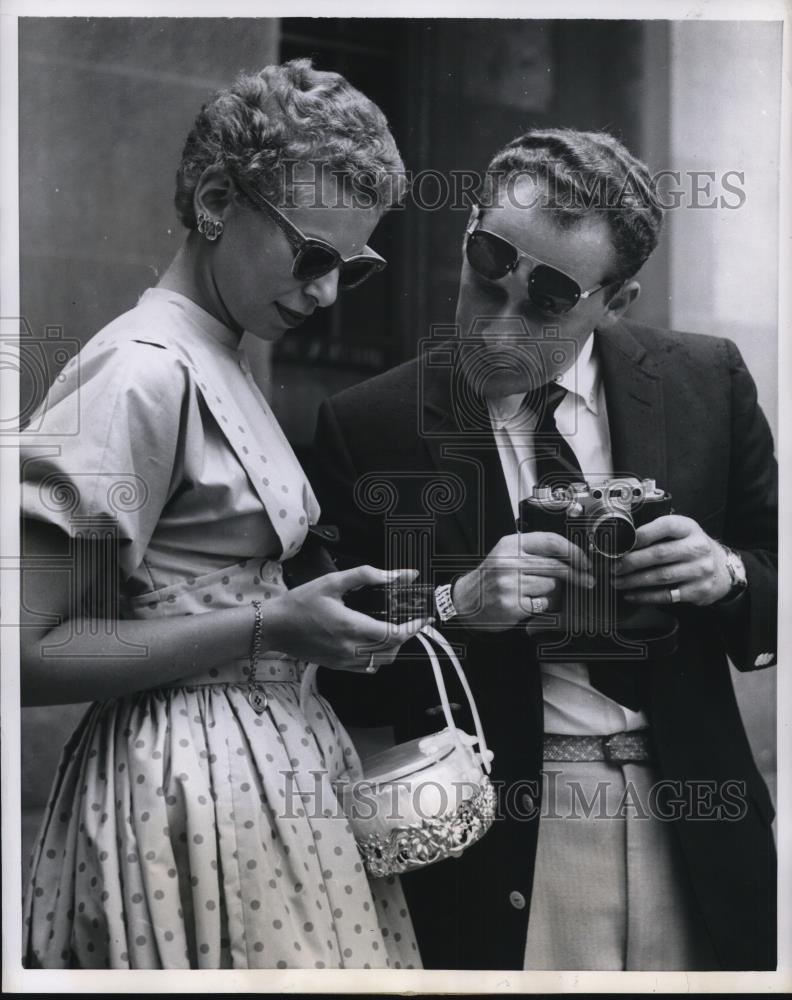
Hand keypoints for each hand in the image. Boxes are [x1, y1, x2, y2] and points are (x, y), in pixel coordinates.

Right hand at [265, 566, 432, 670]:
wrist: (274, 627)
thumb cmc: (300, 602)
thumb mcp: (333, 582)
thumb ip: (368, 576)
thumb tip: (400, 575)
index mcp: (351, 627)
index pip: (394, 634)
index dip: (414, 628)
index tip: (425, 619)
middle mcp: (350, 649)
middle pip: (392, 650)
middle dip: (407, 636)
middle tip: (412, 621)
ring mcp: (344, 661)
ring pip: (382, 661)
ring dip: (394, 647)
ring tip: (396, 629)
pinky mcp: (337, 666)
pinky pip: (368, 667)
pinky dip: (379, 656)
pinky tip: (376, 642)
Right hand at [452, 532, 594, 630]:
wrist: (466, 601)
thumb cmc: (491, 578)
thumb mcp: (507, 554)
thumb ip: (534, 551)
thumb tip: (571, 555)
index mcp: (511, 545)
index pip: (551, 541)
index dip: (573, 551)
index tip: (585, 561)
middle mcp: (509, 562)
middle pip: (556, 566)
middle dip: (577, 575)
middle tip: (587, 580)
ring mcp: (510, 584)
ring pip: (551, 586)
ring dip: (551, 591)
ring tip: (533, 591)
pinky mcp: (512, 604)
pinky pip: (542, 603)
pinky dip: (541, 604)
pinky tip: (527, 602)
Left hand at [612, 515, 732, 605]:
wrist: (723, 569)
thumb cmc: (693, 549)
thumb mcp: (682, 532)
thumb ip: (658, 533)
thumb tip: (624, 541)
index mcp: (689, 528)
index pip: (665, 526)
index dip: (641, 535)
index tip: (622, 543)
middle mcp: (697, 548)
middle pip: (659, 554)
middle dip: (631, 562)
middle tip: (614, 567)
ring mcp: (700, 570)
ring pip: (661, 576)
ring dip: (634, 581)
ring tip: (618, 581)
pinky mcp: (698, 590)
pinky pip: (667, 595)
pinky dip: (645, 596)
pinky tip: (631, 594)